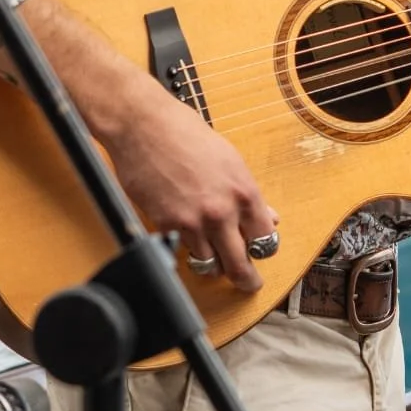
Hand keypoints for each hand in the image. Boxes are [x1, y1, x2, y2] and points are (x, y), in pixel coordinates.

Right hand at [103, 80, 276, 292]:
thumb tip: (267, 216)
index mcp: (243, 192)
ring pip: (209, 265)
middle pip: (240, 264)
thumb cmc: (185, 134)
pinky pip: (181, 252)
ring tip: (212, 266)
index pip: (265, 239)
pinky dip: (184, 252)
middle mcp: (221, 211)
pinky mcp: (166, 226)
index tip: (260, 254)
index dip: (264, 251)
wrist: (144, 126)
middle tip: (248, 284)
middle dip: (246, 280)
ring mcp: (192, 222)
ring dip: (212, 268)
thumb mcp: (229, 159)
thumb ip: (247, 194)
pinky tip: (186, 244)